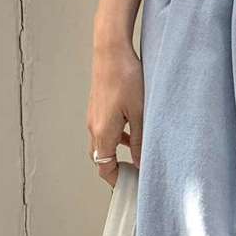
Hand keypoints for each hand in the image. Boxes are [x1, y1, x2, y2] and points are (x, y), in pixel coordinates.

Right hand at [86, 33, 143, 187]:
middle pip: (101, 157)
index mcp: (102, 133)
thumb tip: (141, 163)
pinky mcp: (98, 105)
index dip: (117, 179)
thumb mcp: (139, 113)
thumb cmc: (126, 79)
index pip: (104, 168)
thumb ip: (140, 140)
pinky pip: (105, 128)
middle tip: (136, 171)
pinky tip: (133, 129)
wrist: (112, 52)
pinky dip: (117, 135)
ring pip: (104, 141)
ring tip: (139, 152)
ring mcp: (94, 115)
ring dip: (118, 149)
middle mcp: (94, 127)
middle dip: (117, 167)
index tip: (132, 184)